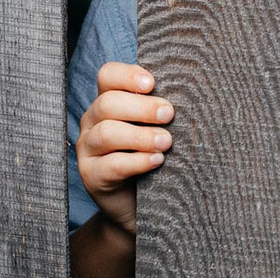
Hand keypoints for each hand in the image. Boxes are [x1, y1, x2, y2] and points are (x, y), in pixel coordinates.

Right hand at [77, 62, 174, 234]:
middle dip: (142, 107)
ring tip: (167, 142)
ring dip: (141, 136)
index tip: (152, 83)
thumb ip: (162, 110)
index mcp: (108, 101)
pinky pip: (111, 165)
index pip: (108, 75)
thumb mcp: (156, 127)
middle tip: (169, 115)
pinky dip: (137, 161)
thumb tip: (191, 94)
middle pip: (108, 103)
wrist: (142, 205)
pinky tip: (157, 160)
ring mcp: (88, 149)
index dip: (128, 75)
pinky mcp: (91, 176)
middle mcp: (93, 121)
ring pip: (107, 133)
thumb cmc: (154, 155)